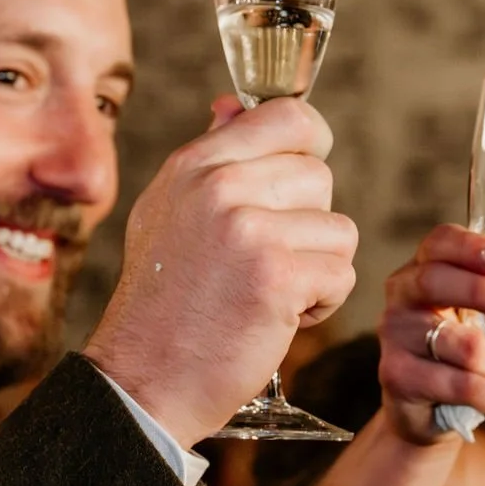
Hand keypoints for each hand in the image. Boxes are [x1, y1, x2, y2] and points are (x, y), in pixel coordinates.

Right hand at [85, 96, 358, 447]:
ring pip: (338, 229)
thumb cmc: (162, 304)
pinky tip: (277, 318)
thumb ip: (209, 157)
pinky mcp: (277, 276)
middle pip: (319, 176)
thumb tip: (233, 105)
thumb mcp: (167, 212)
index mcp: (194, 164)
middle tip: (267, 262)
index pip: (287, 116)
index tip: (301, 183)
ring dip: (318, 269)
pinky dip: (321, 304)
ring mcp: (248, 229)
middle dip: (309, 225)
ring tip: (269, 293)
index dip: (310, 145)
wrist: (142, 380)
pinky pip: (341, 274)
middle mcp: (218, 186)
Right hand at [376, 226, 484, 445]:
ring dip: (484, 356)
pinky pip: (442, 381)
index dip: (469, 246)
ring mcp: (395, 335)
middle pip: (435, 279)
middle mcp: (405, 294)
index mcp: (432, 267)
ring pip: (441, 338)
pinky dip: (477, 392)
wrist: (438, 411)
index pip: (440, 242)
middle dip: (482, 292)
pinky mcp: (396, 376)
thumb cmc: (479, 348)